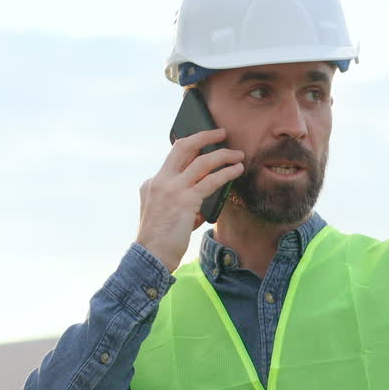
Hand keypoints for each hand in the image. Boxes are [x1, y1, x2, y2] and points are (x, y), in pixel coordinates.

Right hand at [136, 129, 244, 272]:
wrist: (150, 256)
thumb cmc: (160, 241)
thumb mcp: (165, 214)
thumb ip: (180, 202)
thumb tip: (203, 198)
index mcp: (152, 183)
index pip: (173, 157)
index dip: (190, 146)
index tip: (204, 141)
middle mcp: (160, 181)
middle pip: (183, 147)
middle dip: (204, 136)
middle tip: (221, 133)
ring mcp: (171, 189)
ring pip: (201, 161)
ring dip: (223, 155)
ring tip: (238, 155)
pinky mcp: (184, 200)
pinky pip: (211, 181)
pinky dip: (226, 173)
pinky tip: (237, 170)